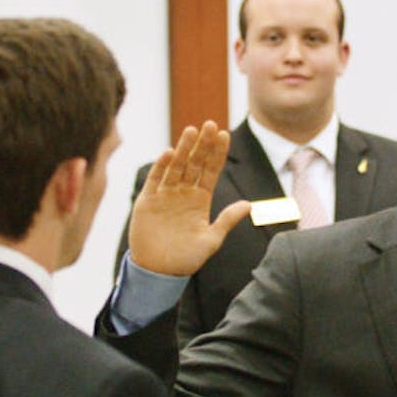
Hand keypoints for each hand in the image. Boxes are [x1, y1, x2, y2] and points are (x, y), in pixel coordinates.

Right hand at [129, 121, 250, 275]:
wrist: (159, 271)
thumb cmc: (187, 258)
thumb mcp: (212, 239)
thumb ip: (228, 220)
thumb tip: (249, 205)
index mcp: (201, 199)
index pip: (211, 171)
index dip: (218, 154)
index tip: (225, 135)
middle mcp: (184, 193)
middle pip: (194, 163)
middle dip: (203, 145)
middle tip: (210, 124)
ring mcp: (165, 195)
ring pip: (176, 166)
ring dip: (183, 149)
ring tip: (191, 131)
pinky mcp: (147, 200)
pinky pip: (155, 180)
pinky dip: (161, 167)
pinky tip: (168, 153)